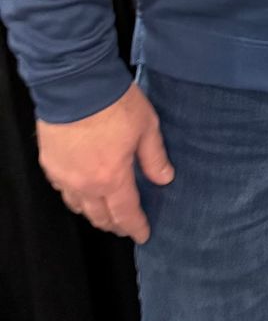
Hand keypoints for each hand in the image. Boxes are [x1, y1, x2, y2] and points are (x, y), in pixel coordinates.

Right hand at [36, 82, 173, 241]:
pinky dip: (76, 196)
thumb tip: (165, 179)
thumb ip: (154, 157)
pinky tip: (83, 191)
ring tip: (105, 212)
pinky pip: (64, 191)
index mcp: (112, 178)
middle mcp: (86, 184)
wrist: (77, 85)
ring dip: (94, 213)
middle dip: (115, 224)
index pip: (126, 212)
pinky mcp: (50, 164)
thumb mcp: (147, 126)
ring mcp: (64, 176)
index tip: (143, 235)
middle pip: (100, 216)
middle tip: (125, 226)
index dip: (135, 226)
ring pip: (79, 207)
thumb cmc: (115, 104)